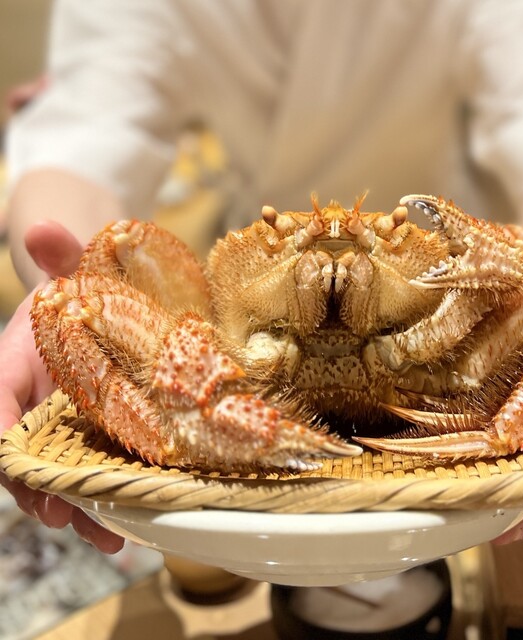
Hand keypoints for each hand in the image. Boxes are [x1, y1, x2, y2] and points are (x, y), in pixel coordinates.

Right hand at [0, 222, 123, 552]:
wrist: (100, 304)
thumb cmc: (78, 288)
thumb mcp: (71, 269)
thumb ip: (58, 254)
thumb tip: (46, 226)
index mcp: (10, 366)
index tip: (9, 457)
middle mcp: (29, 405)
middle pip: (22, 456)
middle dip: (40, 489)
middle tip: (65, 518)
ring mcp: (59, 428)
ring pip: (57, 478)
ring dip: (78, 510)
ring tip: (109, 539)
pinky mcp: (91, 438)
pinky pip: (91, 475)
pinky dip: (105, 501)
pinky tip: (130, 528)